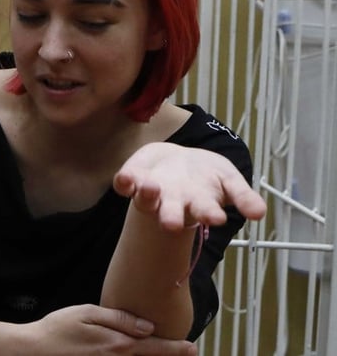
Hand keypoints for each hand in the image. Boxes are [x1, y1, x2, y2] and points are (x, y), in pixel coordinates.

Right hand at [27, 304, 196, 354]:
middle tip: (186, 352)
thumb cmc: (58, 328)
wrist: (34, 351)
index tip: (192, 348)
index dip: (175, 348)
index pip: (154, 347)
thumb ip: (118, 319)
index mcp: (117, 344)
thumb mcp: (87, 312)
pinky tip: (136, 354)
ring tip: (167, 354)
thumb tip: (147, 326)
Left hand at [113, 142, 266, 231]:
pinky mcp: (134, 177)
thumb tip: (260, 213)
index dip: (208, 214)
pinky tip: (125, 178)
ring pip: (146, 199)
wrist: (179, 160)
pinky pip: (125, 183)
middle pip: (171, 212)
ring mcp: (152, 190)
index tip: (216, 218)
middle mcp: (174, 201)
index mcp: (198, 203)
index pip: (204, 211)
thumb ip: (243, 197)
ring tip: (151, 189)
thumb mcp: (229, 181)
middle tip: (171, 224)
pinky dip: (124, 181)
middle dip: (171, 217)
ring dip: (147, 196)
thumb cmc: (207, 176)